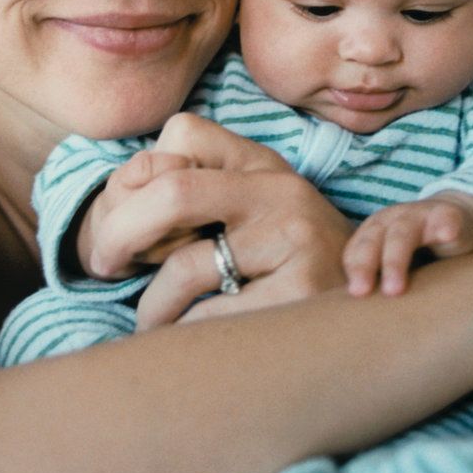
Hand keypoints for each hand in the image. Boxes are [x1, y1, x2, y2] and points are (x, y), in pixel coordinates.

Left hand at [80, 114, 352, 326]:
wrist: (370, 305)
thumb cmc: (282, 259)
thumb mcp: (245, 209)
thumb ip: (187, 196)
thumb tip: (114, 207)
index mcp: (260, 161)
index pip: (182, 132)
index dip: (137, 174)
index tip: (126, 218)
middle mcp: (280, 189)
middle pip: (173, 192)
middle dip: (118, 231)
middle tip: (102, 265)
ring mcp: (296, 238)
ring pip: (185, 268)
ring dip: (151, 306)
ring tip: (153, 322)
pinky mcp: (304, 292)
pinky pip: (210, 317)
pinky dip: (185, 333)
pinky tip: (191, 339)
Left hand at [343, 191, 472, 296]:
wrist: (451, 216)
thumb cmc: (416, 247)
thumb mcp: (392, 258)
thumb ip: (376, 277)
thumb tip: (356, 313)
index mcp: (373, 230)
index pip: (355, 250)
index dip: (353, 270)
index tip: (353, 296)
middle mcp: (391, 219)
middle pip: (373, 239)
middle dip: (365, 265)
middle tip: (361, 293)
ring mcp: (418, 215)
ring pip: (402, 234)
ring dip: (395, 260)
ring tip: (394, 289)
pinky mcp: (446, 214)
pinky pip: (445, 219)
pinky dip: (445, 227)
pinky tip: (446, 235)